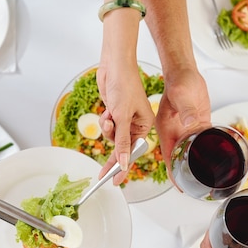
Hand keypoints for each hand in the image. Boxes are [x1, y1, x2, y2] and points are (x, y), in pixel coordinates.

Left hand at [96, 61, 154, 184]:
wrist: (114, 66)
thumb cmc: (124, 86)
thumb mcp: (122, 118)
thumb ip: (121, 142)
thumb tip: (122, 163)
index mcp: (145, 126)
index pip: (134, 152)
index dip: (124, 168)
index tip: (115, 181)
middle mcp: (136, 124)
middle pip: (122, 148)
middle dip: (112, 155)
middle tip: (101, 174)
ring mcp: (124, 119)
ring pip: (112, 137)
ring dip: (107, 130)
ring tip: (108, 117)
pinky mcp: (114, 114)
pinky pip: (107, 127)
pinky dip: (104, 121)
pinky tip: (106, 111)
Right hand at [155, 67, 210, 183]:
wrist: (185, 73)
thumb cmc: (179, 82)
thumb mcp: (182, 95)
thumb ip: (187, 110)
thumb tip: (192, 123)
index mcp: (166, 130)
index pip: (169, 157)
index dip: (173, 173)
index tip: (179, 186)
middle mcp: (175, 133)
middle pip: (178, 158)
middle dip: (184, 174)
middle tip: (195, 187)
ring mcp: (186, 130)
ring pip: (190, 152)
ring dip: (195, 163)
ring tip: (205, 178)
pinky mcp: (197, 125)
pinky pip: (201, 142)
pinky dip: (205, 150)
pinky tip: (213, 157)